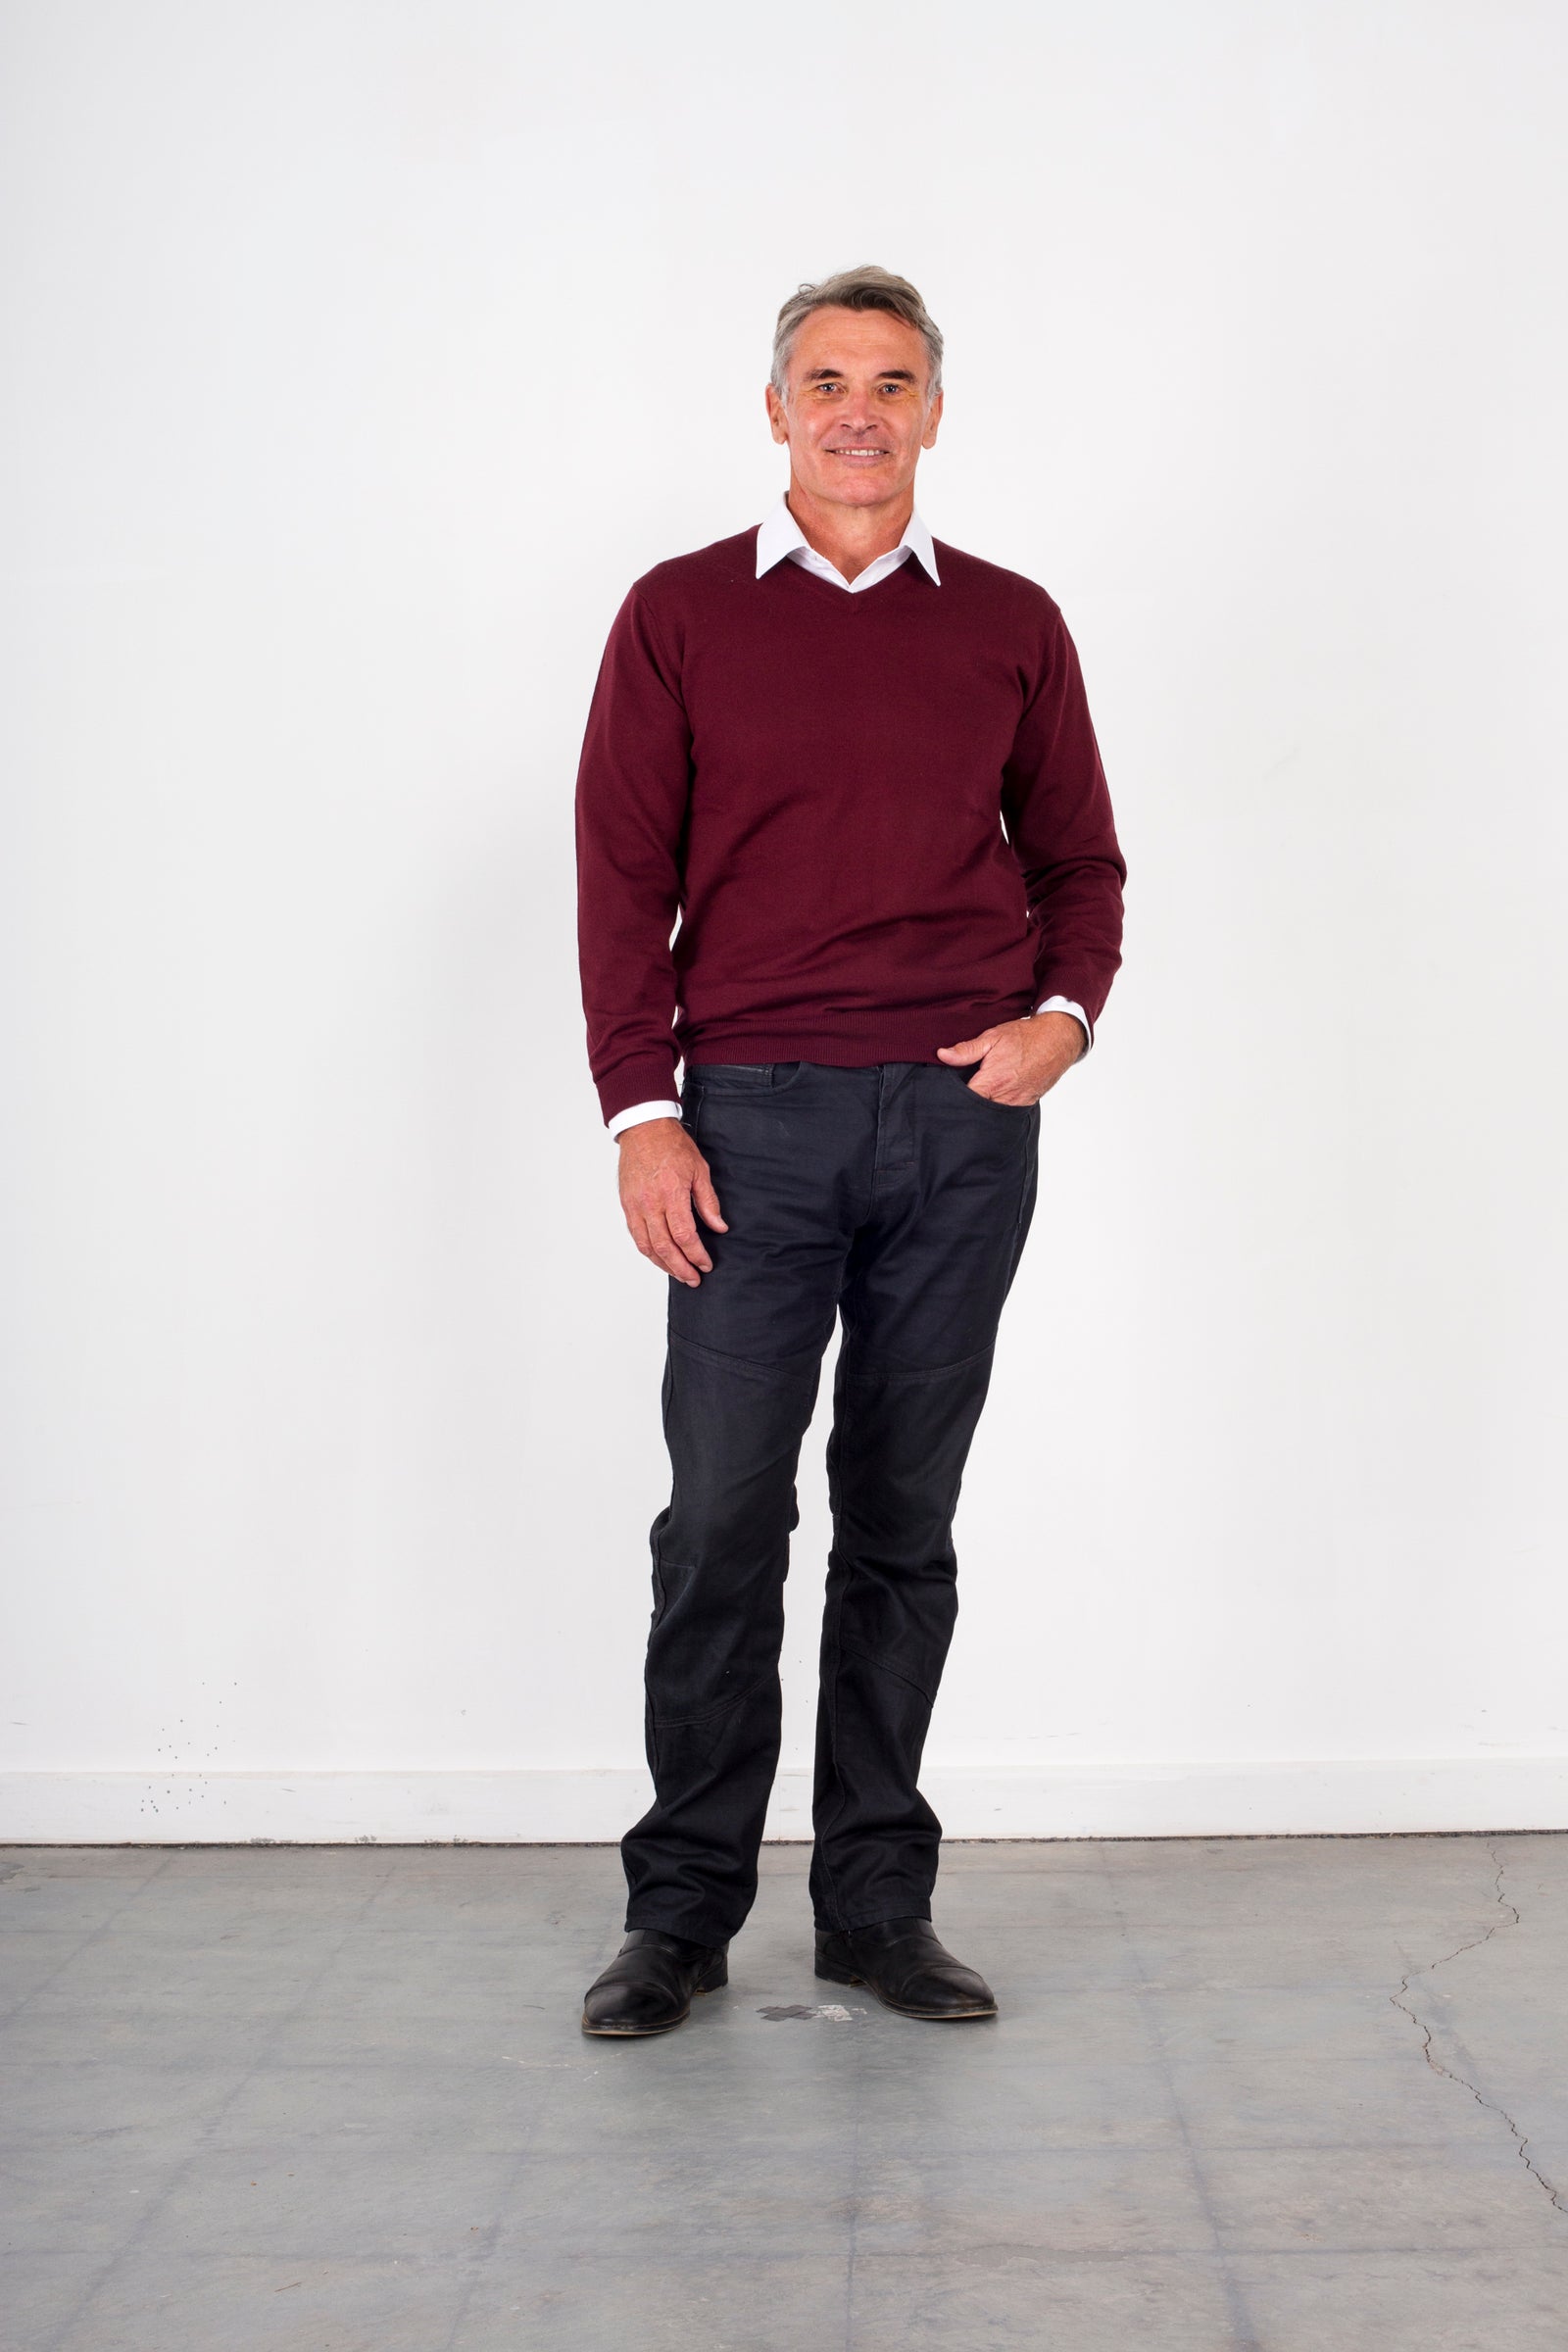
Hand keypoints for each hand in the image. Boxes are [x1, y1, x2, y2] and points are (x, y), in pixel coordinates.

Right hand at [617, 1118, 727, 1285]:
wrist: (643, 1128)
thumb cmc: (671, 1145)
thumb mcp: (699, 1170)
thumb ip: (708, 1202)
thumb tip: (719, 1227)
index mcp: (670, 1194)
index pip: (684, 1236)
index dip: (696, 1255)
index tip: (706, 1264)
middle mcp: (649, 1203)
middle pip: (664, 1247)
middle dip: (681, 1268)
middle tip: (693, 1279)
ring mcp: (635, 1206)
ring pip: (646, 1246)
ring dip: (663, 1264)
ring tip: (678, 1274)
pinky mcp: (626, 1205)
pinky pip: (636, 1235)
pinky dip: (648, 1250)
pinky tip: (659, 1257)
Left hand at [936, 1011, 1084, 1104]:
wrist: (1057, 1040)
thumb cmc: (1025, 1037)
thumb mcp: (992, 1038)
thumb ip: (966, 1050)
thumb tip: (942, 1055)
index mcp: (992, 1082)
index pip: (964, 1101)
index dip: (954, 1098)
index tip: (947, 1092)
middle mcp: (1005, 1098)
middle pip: (977, 1111)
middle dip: (968, 1104)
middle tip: (964, 1092)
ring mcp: (1017, 1103)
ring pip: (991, 1114)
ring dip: (983, 1106)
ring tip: (979, 1093)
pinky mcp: (1026, 1105)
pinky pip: (1006, 1112)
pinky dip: (998, 1106)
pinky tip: (994, 1096)